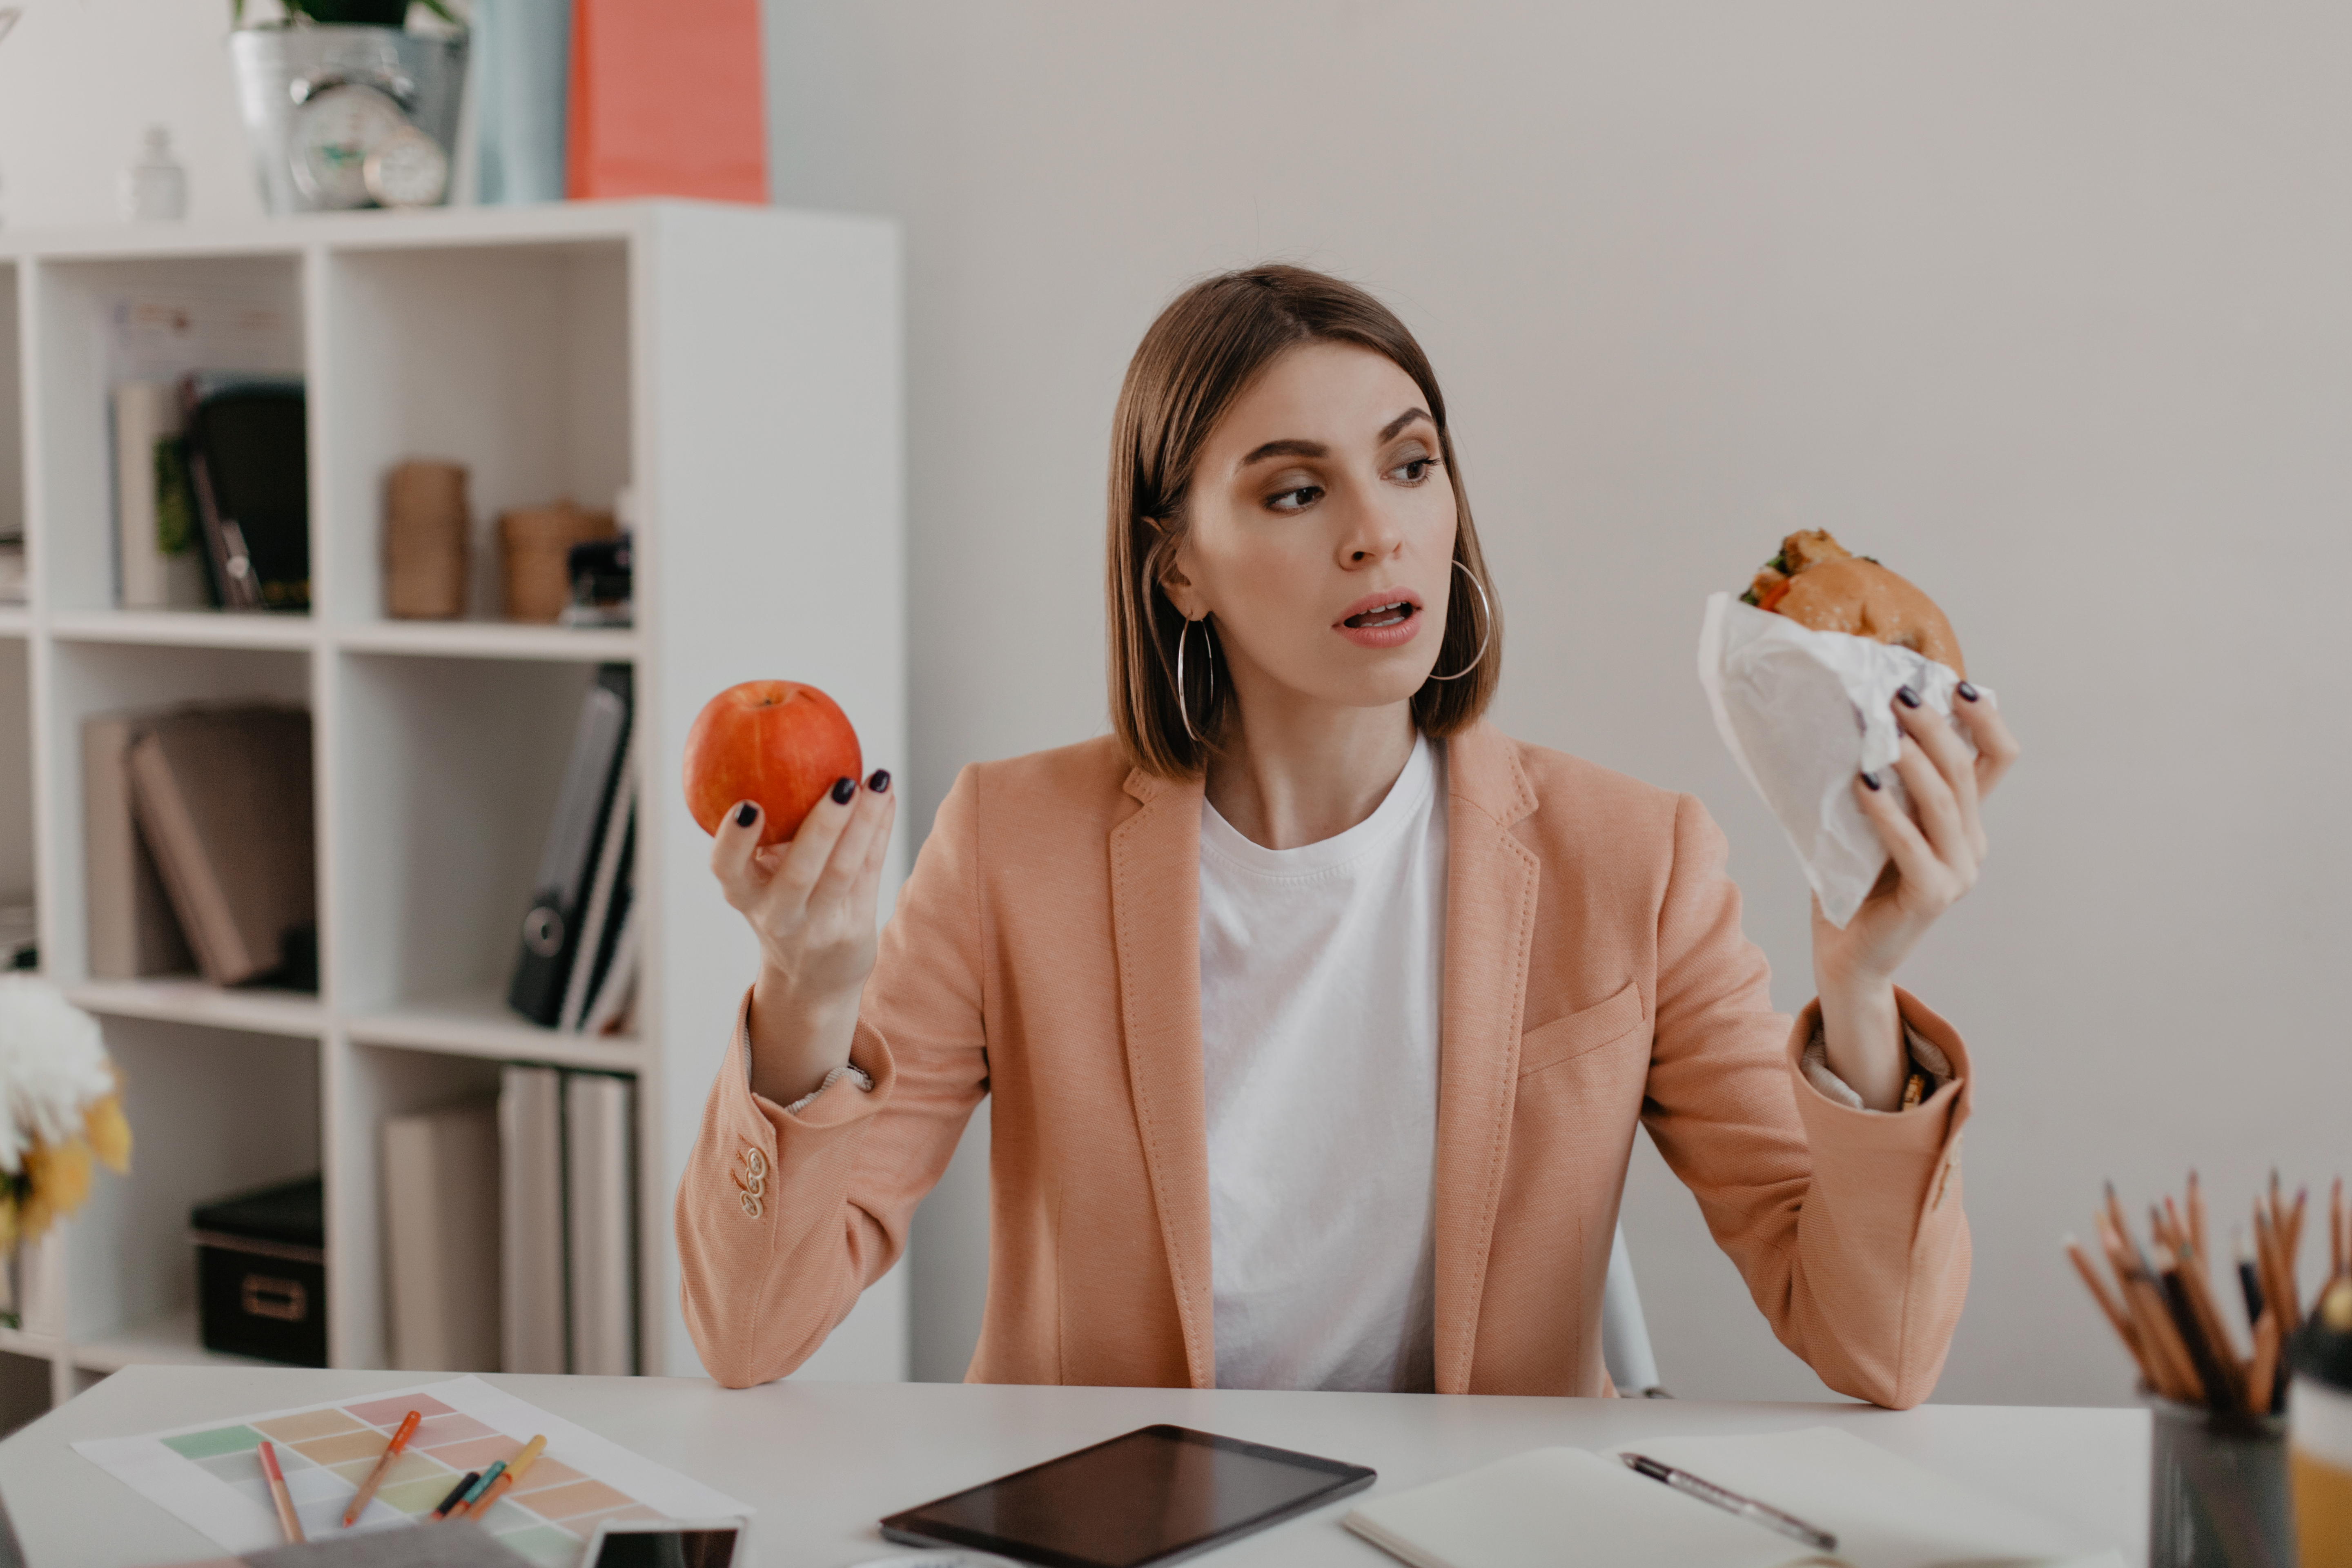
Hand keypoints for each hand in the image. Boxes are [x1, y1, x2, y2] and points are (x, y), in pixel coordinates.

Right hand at [710, 771, 895, 1105]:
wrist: (809, 983)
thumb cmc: (781, 905)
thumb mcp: (759, 877)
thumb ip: (767, 832)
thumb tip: (780, 746)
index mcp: (743, 894)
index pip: (727, 869)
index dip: (733, 840)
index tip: (746, 806)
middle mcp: (777, 915)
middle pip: (800, 872)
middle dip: (822, 826)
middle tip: (842, 782)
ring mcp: (818, 928)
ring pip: (844, 871)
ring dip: (865, 822)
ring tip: (877, 780)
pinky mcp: (854, 932)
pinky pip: (869, 873)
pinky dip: (880, 831)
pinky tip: (887, 797)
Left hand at [1812, 684, 2020, 1106]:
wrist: (1846, 957)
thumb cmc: (1853, 885)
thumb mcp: (1869, 822)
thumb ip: (1879, 781)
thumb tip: (1856, 717)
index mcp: (1964, 821)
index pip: (1995, 758)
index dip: (1985, 718)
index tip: (1955, 684)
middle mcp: (1970, 844)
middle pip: (1967, 770)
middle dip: (1935, 727)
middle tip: (1898, 696)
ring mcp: (1957, 873)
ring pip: (1945, 801)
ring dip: (1914, 761)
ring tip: (1882, 731)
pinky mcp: (1932, 897)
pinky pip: (1912, 844)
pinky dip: (1887, 812)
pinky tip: (1863, 785)